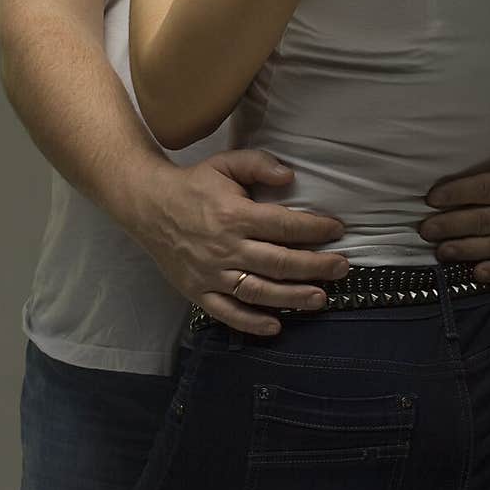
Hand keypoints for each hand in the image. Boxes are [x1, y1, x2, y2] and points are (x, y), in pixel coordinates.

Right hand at [129, 148, 350, 335]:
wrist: (147, 205)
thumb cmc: (194, 184)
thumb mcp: (225, 163)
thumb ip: (258, 165)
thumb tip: (291, 176)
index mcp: (235, 215)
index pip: (284, 226)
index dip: (314, 229)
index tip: (337, 230)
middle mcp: (226, 247)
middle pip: (279, 262)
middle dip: (316, 266)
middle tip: (342, 268)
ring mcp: (211, 273)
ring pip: (259, 291)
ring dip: (293, 297)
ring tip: (320, 299)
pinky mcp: (197, 291)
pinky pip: (227, 313)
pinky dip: (251, 323)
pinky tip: (276, 326)